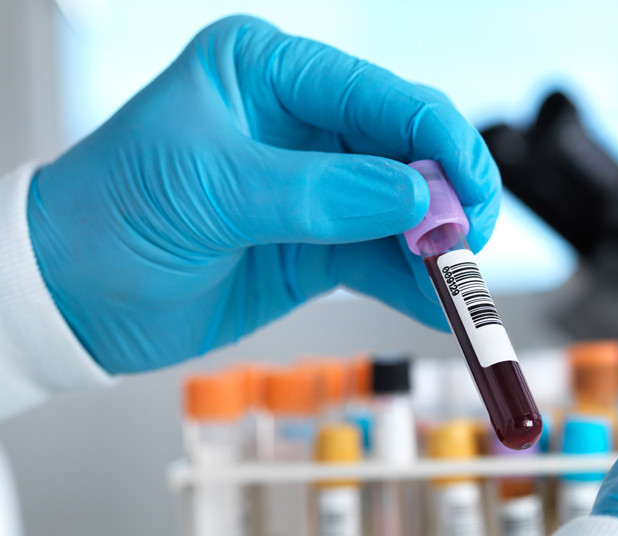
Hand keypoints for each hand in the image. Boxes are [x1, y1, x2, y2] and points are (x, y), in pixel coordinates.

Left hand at [26, 16, 499, 374]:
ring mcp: (316, 185)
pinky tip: (433, 302)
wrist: (68, 295)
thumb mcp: (212, 190)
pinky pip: (381, 258)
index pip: (378, 94)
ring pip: (405, 209)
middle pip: (406, 150)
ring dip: (436, 246)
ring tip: (458, 284)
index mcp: (269, 72)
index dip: (435, 139)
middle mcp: (301, 121)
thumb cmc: (112, 214)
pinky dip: (411, 282)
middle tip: (468, 242)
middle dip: (445, 196)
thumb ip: (321, 194)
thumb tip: (419, 201)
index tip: (470, 188)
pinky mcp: (318, 242)